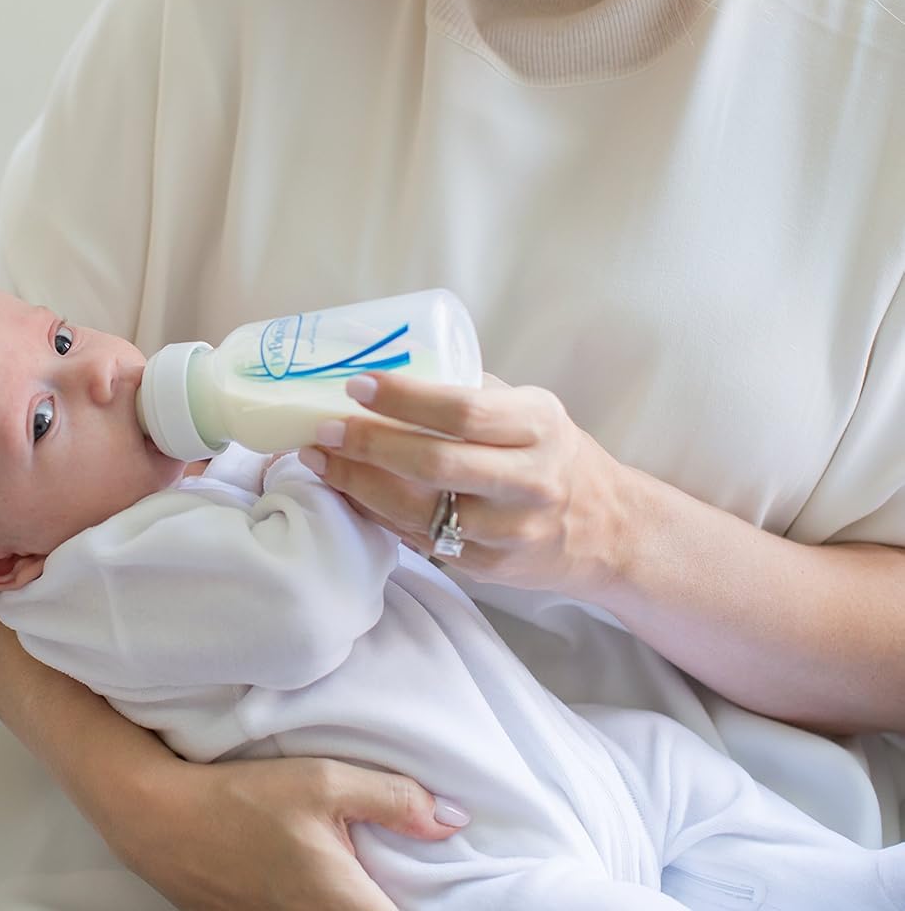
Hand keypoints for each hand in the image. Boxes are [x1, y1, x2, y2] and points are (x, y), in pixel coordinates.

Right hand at [114, 755, 462, 910]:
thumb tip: (450, 818)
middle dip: (391, 896)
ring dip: (356, 898)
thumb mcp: (323, 780)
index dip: (429, 903)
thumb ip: (393, 798)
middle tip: (402, 870)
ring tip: (358, 870)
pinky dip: (325, 900)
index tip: (439, 886)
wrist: (158, 818)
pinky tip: (317, 872)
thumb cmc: (240, 798)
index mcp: (343, 904)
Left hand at [301, 372, 632, 597]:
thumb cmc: (550, 453)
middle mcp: (530, 480)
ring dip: (359, 484)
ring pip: (420, 510)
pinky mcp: (491, 566)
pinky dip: (377, 513)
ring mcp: (511, 530)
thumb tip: (389, 363)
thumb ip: (470, 392)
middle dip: (369, 444)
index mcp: (538, 426)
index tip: (357, 385)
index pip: (463, 410)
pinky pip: (420, 539)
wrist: (607, 527)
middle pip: (435, 463)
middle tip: (324, 427)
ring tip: (322, 460)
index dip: (404, 398)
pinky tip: (350, 492)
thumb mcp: (528, 411)